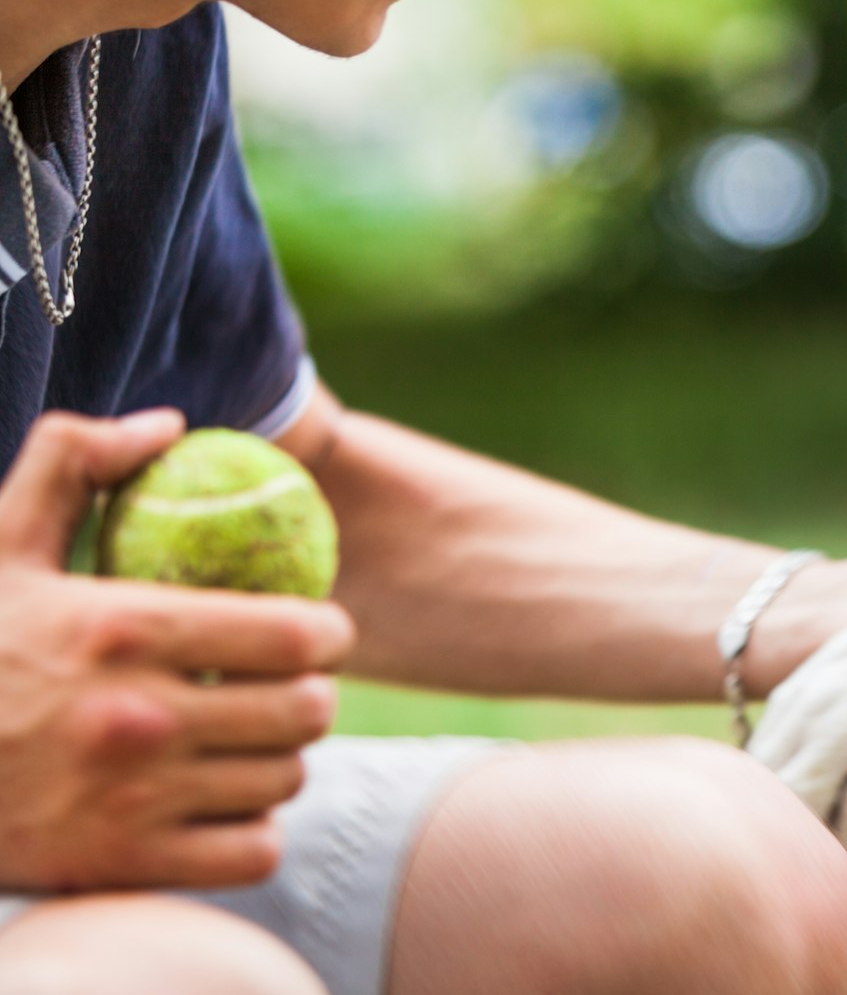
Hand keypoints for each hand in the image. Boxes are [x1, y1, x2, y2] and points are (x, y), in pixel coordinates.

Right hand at [0, 411, 355, 891]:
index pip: (299, 635)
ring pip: (285, 781)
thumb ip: (75, 461)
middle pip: (308, 711)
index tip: (313, 631)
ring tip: (245, 743)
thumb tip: (169, 423)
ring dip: (278, 760)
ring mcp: (134, 801)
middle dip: (308, 694)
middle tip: (281, 688)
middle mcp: (140, 718)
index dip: (327, 633)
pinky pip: (255, 851)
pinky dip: (251, 830)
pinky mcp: (123, 867)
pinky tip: (217, 803)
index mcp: (125, 629)